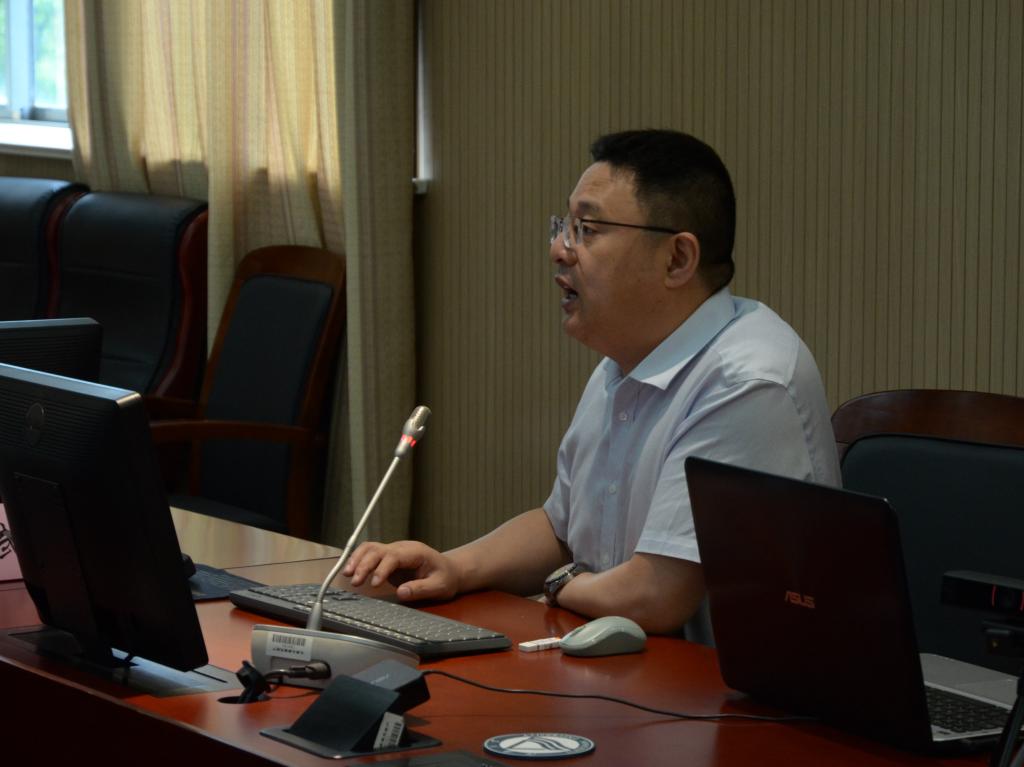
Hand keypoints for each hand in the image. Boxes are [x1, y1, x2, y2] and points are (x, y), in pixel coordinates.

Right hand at [342, 540, 459, 601]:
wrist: (449, 570)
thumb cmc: (446, 577)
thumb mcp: (439, 586)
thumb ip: (421, 589)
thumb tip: (401, 593)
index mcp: (416, 552)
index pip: (394, 556)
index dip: (381, 568)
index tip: (374, 583)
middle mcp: (402, 548)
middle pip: (378, 550)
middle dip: (364, 564)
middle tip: (354, 582)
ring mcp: (394, 551)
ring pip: (371, 548)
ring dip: (357, 559)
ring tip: (346, 574)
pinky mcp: (388, 558)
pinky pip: (370, 554)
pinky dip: (358, 559)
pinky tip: (350, 570)